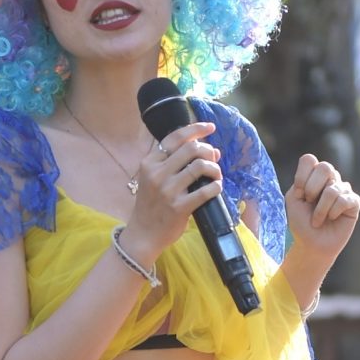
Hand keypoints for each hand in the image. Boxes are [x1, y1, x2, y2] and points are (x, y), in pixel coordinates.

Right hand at [122, 118, 223, 263]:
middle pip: (191, 148)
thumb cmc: (152, 204)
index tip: (210, 127)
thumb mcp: (153, 178)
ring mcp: (167, 191)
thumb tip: (212, 150)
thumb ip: (175, 162)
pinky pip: (205, 191)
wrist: (143, 233)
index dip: (196, 128)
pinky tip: (216, 188)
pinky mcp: (179, 208)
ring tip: (216, 175)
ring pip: (200, 167)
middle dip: (208, 151)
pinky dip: (216, 186)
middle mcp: (157, 174)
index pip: (175, 137)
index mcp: (150, 163)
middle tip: (214, 159)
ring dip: (214, 168)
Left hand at [286, 154, 359, 258]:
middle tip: (309, 203)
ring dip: (320, 209)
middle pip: (325, 167)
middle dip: (312, 189)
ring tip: (317, 220)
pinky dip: (333, 212)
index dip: (302, 177)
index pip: (309, 160)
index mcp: (313, 175)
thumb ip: (300, 181)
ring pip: (332, 189)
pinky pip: (344, 200)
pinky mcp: (354, 202)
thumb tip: (314, 166)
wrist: (311, 244)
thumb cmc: (301, 222)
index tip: (299, 195)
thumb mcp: (293, 200)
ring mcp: (343, 189)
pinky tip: (332, 219)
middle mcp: (330, 178)